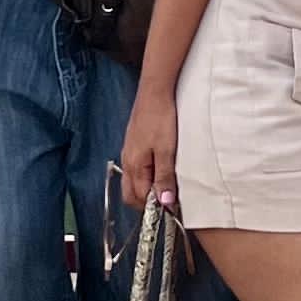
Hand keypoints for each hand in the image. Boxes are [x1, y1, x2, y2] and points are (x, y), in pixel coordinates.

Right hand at [117, 83, 179, 209]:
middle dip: (147, 202)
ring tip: (167, 186)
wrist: (155, 91)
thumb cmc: (160, 118)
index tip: (172, 209)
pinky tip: (161, 169)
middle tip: (168, 202)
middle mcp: (128, 161)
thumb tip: (164, 203)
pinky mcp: (135, 143)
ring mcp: (130, 152)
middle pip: (132, 193)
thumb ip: (165, 177)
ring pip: (134, 181)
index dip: (154, 207)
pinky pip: (138, 168)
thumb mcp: (167, 150)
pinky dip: (148, 175)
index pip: (139, 198)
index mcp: (134, 166)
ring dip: (148, 188)